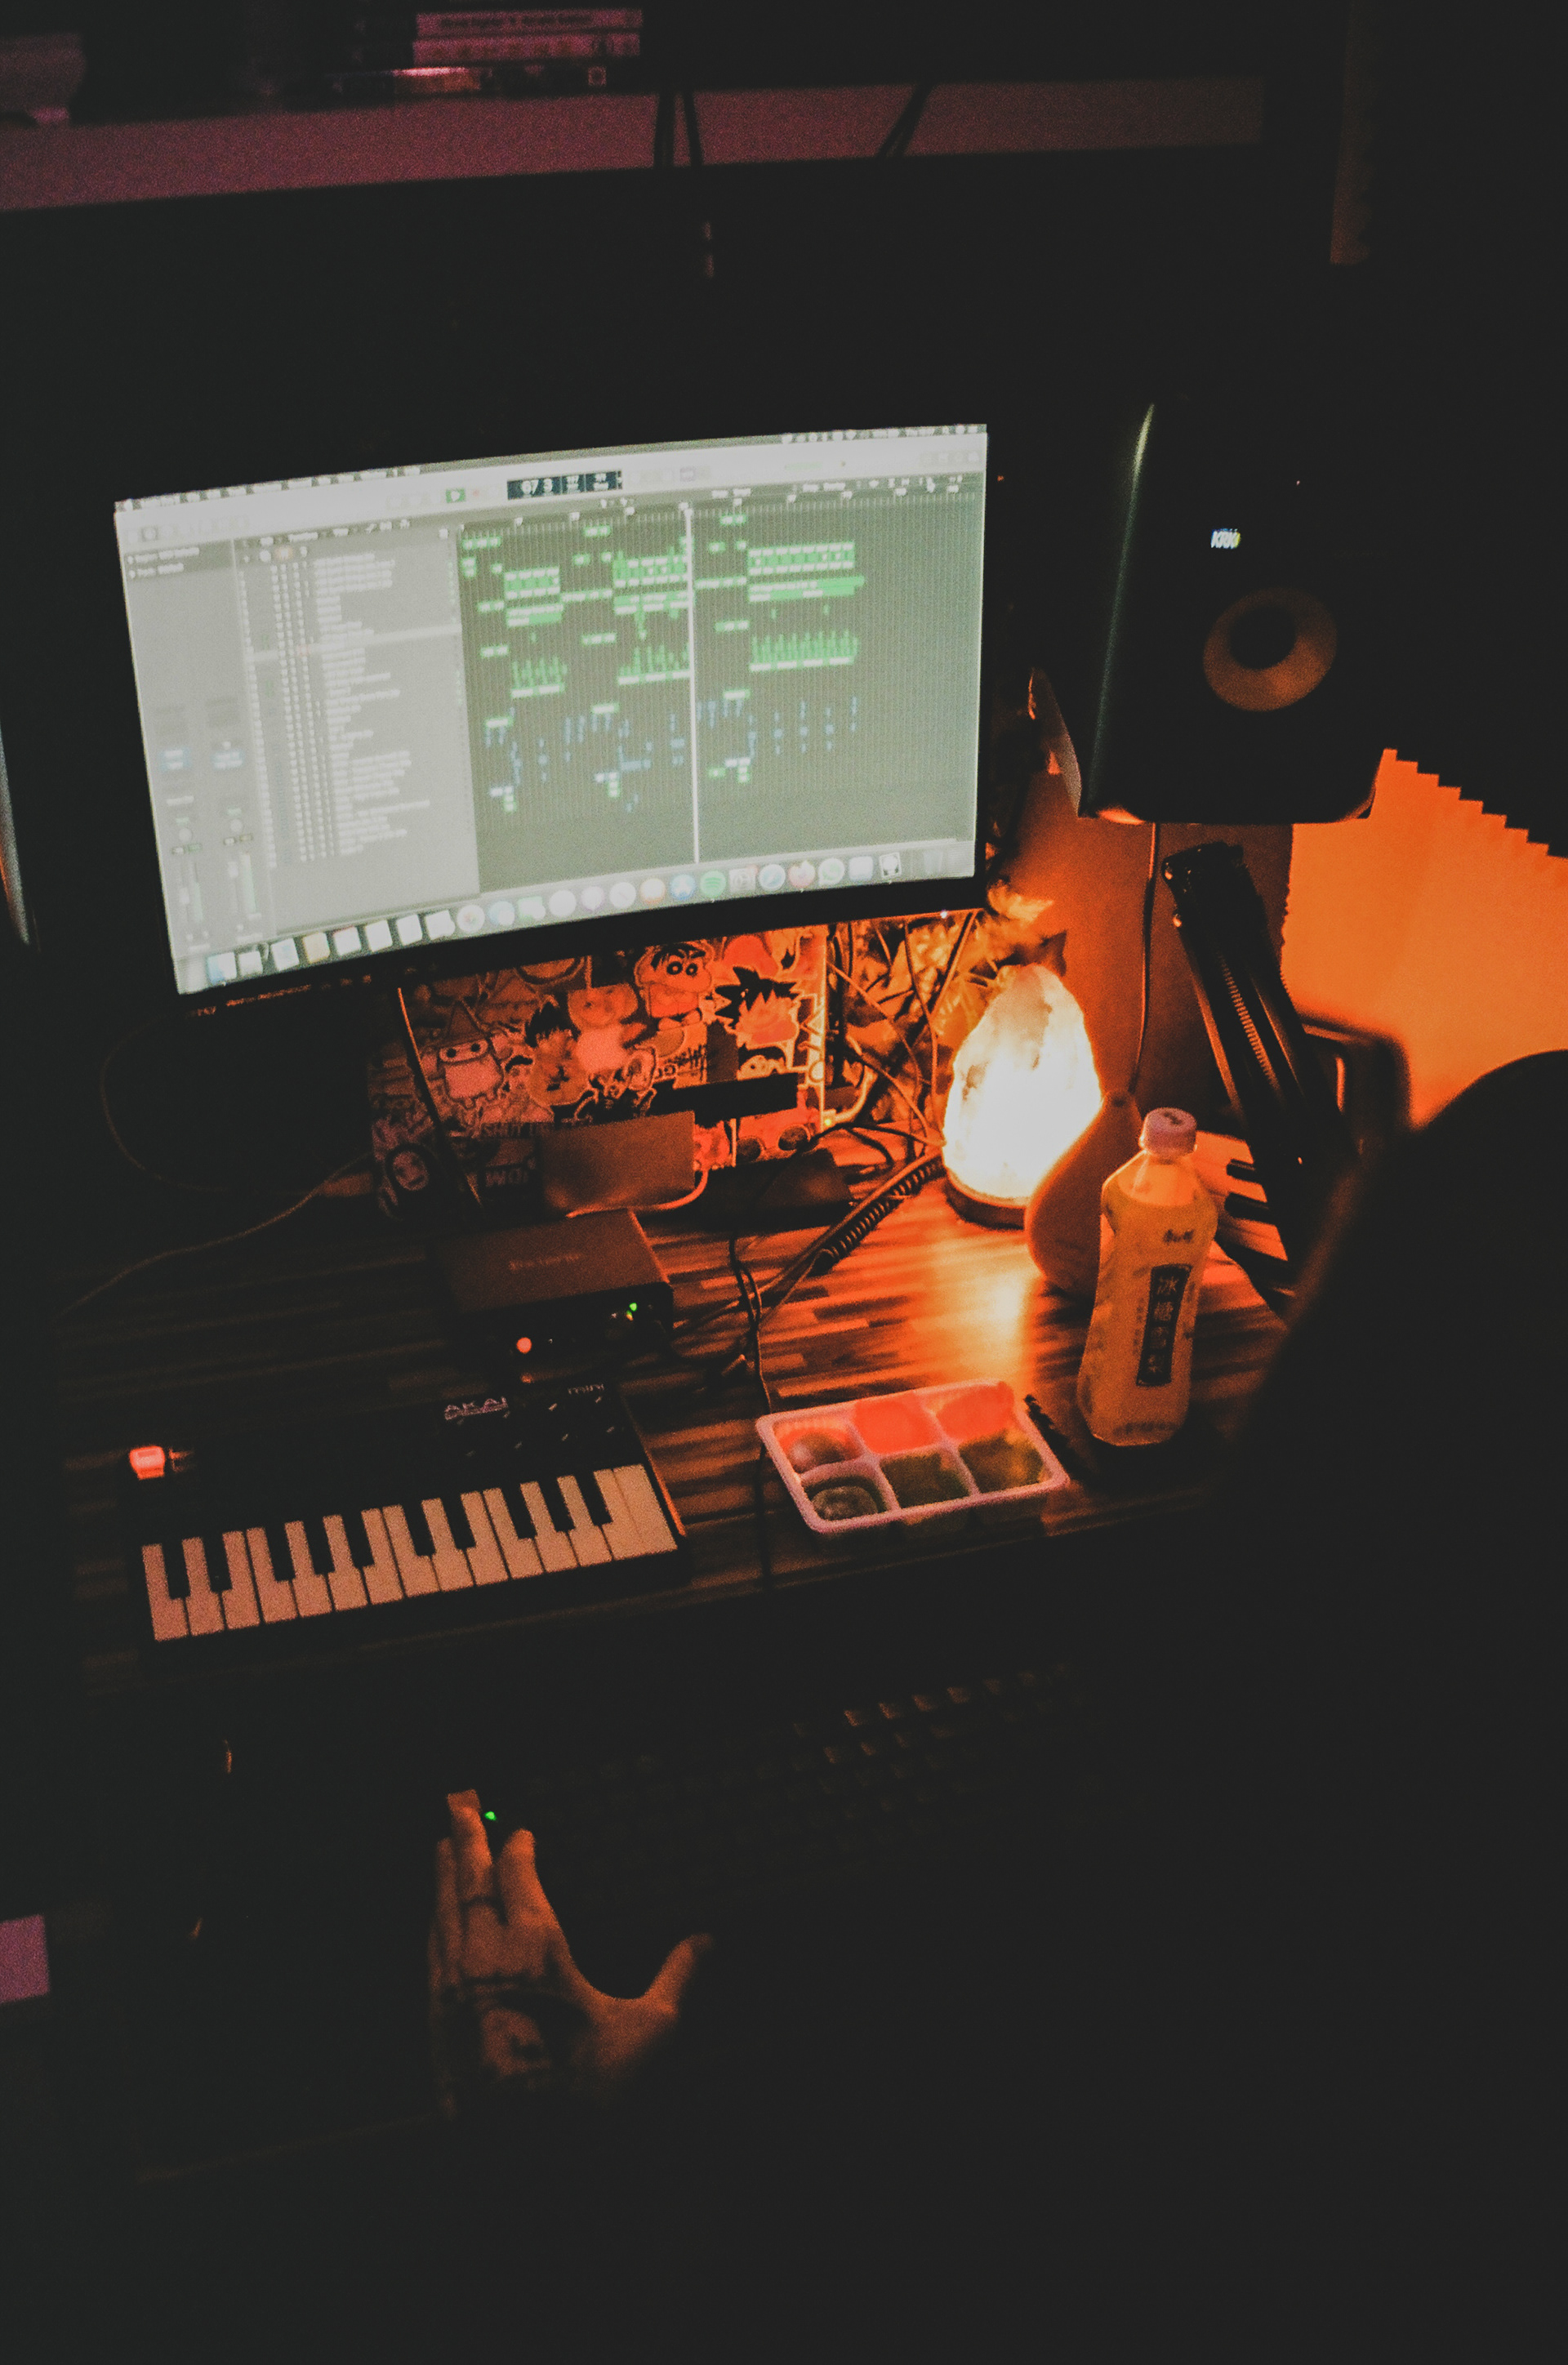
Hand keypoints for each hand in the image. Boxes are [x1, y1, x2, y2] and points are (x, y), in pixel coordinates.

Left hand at [429, 1789, 710, 2116]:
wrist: (520, 2157)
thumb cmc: (587, 2093)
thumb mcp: (647, 2034)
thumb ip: (676, 1979)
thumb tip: (708, 1940)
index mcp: (537, 1948)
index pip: (520, 1877)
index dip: (518, 1849)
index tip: (520, 1830)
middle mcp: (487, 1956)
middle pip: (470, 1881)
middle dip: (466, 1840)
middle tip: (457, 1806)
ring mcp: (453, 1987)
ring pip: (443, 1913)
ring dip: (442, 1876)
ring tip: (440, 1849)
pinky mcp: (434, 2020)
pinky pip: (430, 1954)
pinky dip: (433, 1925)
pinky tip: (435, 1922)